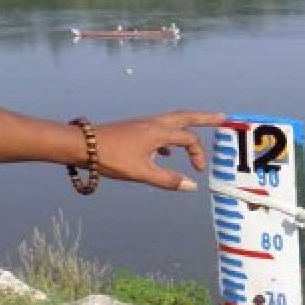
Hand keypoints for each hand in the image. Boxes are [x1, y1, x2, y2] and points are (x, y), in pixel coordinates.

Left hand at [94, 111, 223, 190]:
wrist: (81, 145)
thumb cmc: (111, 158)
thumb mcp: (141, 172)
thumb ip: (168, 180)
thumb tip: (191, 186)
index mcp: (158, 132)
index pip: (189, 140)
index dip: (198, 155)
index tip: (198, 171)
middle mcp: (154, 123)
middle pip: (186, 117)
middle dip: (205, 118)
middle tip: (223, 117)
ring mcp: (143, 125)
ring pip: (172, 121)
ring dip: (188, 125)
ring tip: (200, 129)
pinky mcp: (135, 130)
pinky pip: (160, 129)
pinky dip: (170, 137)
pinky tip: (166, 152)